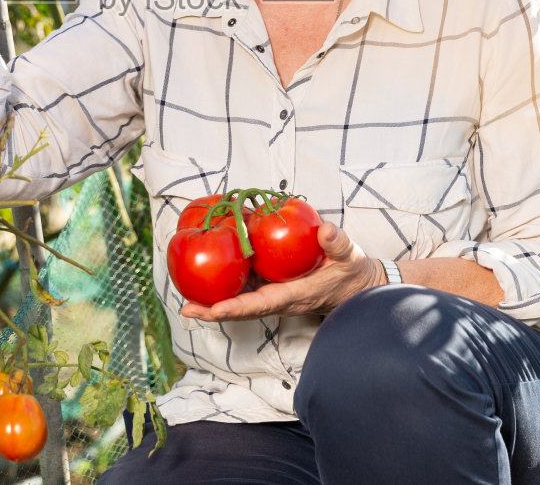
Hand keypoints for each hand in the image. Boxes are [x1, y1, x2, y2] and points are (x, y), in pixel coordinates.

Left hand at [179, 222, 379, 322]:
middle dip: (213, 310)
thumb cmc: (350, 273)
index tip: (214, 310)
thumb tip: (326, 230)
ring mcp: (273, 293)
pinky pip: (245, 286)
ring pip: (239, 299)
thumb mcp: (349, 257)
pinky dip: (226, 283)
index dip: (237, 308)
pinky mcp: (271, 284)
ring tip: (185, 295)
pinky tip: (207, 270)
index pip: (261, 304)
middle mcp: (278, 299)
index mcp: (294, 296)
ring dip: (213, 300)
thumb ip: (338, 244)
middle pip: (241, 308)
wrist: (354, 285)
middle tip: (186, 307)